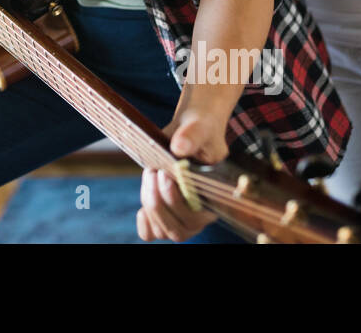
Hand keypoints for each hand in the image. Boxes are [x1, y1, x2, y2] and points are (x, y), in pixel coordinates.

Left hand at [135, 110, 228, 241]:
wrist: (190, 128)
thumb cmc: (200, 130)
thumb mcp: (199, 127)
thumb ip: (192, 136)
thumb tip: (179, 147)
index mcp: (215, 199)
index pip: (197, 220)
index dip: (177, 203)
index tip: (166, 174)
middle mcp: (201, 215)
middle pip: (177, 230)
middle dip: (159, 202)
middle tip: (154, 171)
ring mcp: (181, 217)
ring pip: (161, 231)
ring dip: (150, 203)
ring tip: (151, 173)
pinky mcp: (165, 213)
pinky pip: (150, 233)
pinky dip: (144, 221)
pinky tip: (147, 193)